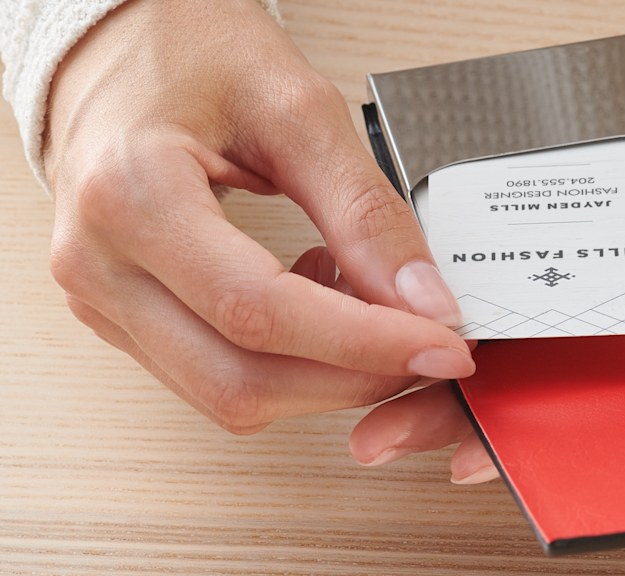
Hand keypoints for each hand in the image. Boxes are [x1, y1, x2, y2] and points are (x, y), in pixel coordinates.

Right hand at [44, 0, 473, 433]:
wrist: (122, 43)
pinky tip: (319, 302)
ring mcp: (100, 298)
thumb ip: (364, 211)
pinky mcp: (119, 316)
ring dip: (322, 376)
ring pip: (226, 394)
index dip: (363, 342)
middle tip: (425, 344)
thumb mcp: (297, 109)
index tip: (439, 343)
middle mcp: (97, 262)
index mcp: (130, 195)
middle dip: (352, 375)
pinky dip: (287, 362)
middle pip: (240, 378)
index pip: (259, 311)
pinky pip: (211, 376)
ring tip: (368, 307)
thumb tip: (425, 302)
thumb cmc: (192, 51)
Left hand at [346, 33, 624, 482]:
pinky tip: (404, 289)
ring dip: (453, 350)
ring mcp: (604, 255)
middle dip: (479, 411)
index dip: (570, 441)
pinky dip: (465, 269)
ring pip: (524, 320)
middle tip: (396, 434)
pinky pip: (516, 245)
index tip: (501, 461)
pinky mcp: (572, 208)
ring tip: (373, 376)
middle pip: (562, 375)